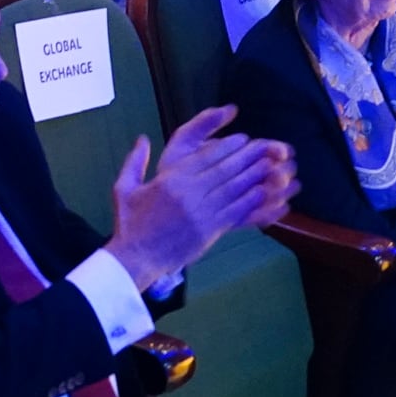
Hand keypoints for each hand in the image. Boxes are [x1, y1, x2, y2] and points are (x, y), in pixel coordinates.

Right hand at [104, 106, 295, 287]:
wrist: (136, 258)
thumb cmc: (129, 223)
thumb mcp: (123, 188)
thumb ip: (134, 162)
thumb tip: (142, 139)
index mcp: (170, 180)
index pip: (205, 157)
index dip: (227, 146)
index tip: (242, 138)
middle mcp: (189, 194)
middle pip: (225, 170)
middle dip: (247, 157)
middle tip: (265, 147)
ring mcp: (202, 213)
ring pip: (234, 189)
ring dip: (255, 176)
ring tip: (272, 165)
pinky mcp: (210, 231)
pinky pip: (236, 212)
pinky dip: (252, 201)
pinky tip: (264, 192)